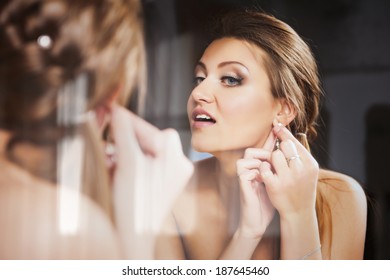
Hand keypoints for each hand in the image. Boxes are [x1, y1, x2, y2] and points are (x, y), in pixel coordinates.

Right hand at [110, 105, 192, 234]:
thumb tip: (116, 109)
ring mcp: (167, 177)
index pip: (150, 130)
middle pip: (147, 140)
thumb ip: (123, 132)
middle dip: (124, 138)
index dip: (128, 121)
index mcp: (177, 160)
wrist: (132, 238)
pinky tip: (112, 166)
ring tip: (108, 156)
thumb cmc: (134, 202)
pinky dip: (125, 163)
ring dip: (122, 150)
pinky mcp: (156, 186)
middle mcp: (176, 167)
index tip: (110, 110)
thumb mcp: (128, 162)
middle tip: (106, 132)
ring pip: (142, 152)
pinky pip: (140, 165)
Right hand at [235, 131, 275, 238]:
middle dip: (265, 152)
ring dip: (260, 161)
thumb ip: (279, 169)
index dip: (270, 141)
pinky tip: (266, 178)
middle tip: (277, 158)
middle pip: (251, 150)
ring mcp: (243, 176)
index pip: (262, 150)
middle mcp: (248, 170)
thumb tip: (291, 155)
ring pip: (246, 157)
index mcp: (256, 168)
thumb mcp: (276, 183)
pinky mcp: (242, 184)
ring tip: (272, 169)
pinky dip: (257, 172)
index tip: (279, 132)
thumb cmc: (268, 203)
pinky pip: (245, 171)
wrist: (257, 221)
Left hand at [260, 121, 318, 218]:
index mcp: (310, 164)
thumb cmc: (302, 187)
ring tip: (275, 169)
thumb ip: (300, 152)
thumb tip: (286, 132)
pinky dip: (264, 170)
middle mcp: (301, 170)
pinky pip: (265, 168)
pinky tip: (266, 174)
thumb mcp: (308, 170)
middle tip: (279, 158)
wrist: (299, 212)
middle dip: (279, 150)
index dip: (283, 132)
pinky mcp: (275, 185)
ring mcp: (288, 178)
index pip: (294, 142)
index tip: (275, 125)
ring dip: (271, 160)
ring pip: (274, 155)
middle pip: (284, 146)